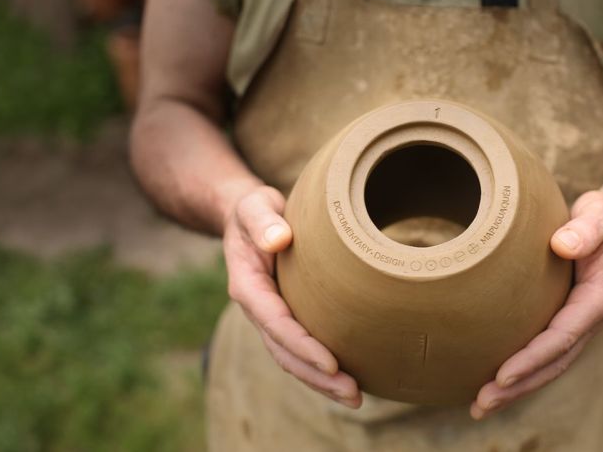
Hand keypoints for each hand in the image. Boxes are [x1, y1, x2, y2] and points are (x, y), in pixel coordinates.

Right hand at [223, 185, 361, 407]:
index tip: (330, 363)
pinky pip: (300, 349)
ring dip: (321, 381)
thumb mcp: (254, 206)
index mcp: (247, 285)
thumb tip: (278, 239)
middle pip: (284, 351)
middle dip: (316, 376)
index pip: (274, 322)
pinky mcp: (286, 317)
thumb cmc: (255, 211)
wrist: (249, 219)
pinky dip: (321, 368)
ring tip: (355, 396)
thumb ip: (263, 220)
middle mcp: (257, 308)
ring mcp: (270, 317)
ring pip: (292, 358)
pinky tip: (348, 378)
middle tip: (353, 393)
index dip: (301, 345)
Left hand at [470, 190, 602, 418]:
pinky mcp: (562, 320)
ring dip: (515, 388)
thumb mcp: (599, 215)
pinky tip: (492, 382)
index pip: (562, 337)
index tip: (503, 374)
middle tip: (481, 404)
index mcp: (597, 301)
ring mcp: (575, 324)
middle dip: (518, 386)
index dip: (533, 358)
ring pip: (546, 365)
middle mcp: (587, 320)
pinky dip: (519, 372)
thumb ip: (585, 229)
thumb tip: (563, 245)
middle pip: (552, 363)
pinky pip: (541, 353)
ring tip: (480, 406)